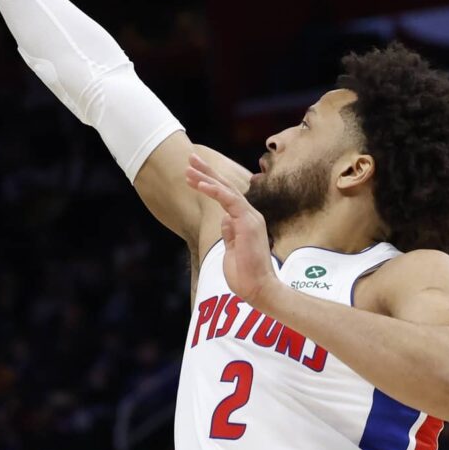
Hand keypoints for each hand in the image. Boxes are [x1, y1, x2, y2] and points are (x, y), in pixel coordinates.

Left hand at [186, 154, 282, 309]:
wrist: (259, 290)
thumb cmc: (246, 276)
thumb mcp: (232, 250)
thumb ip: (230, 233)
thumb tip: (224, 219)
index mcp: (246, 221)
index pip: (226, 196)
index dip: (209, 183)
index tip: (193, 175)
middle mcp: (250, 215)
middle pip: (226, 187)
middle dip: (207, 172)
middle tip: (191, 158)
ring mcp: (250, 217)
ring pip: (227, 190)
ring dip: (206, 178)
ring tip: (189, 168)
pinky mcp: (248, 223)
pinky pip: (229, 201)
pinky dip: (214, 191)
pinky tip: (200, 184)